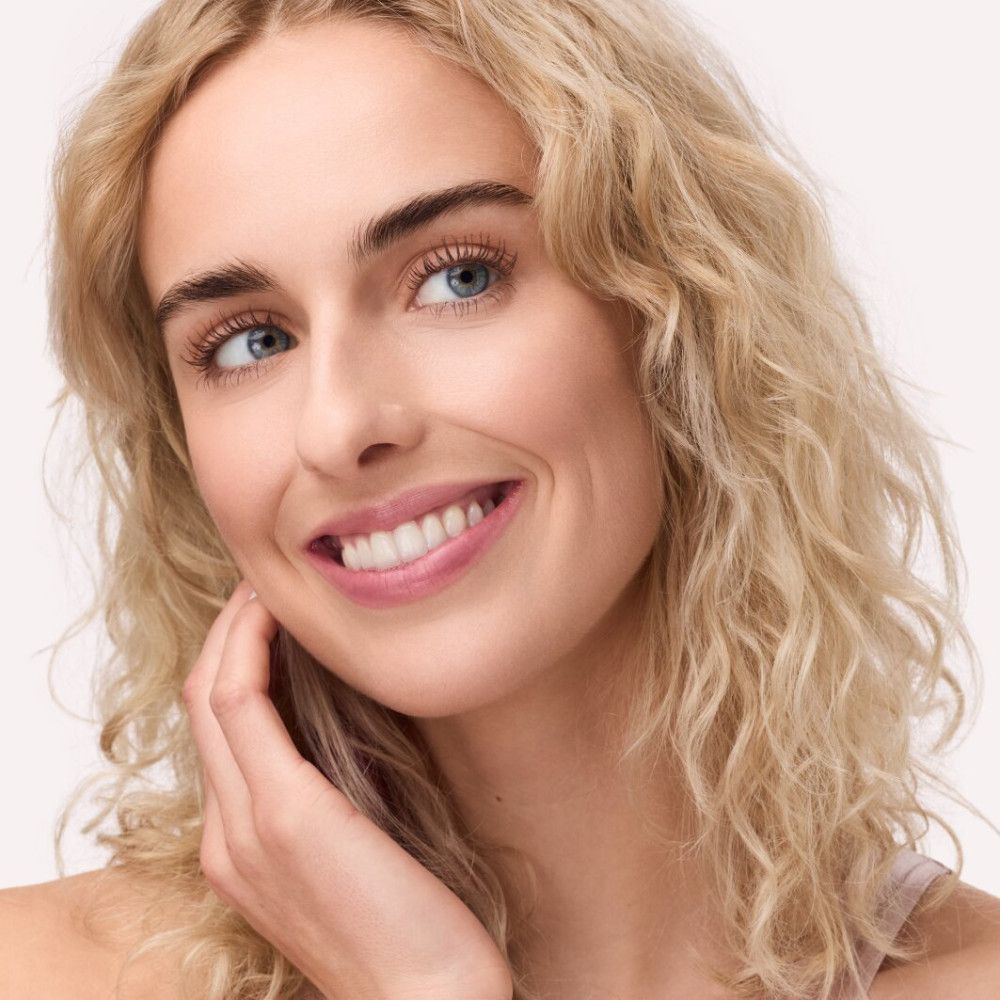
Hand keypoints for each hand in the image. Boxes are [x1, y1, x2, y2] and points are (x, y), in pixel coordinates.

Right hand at [182, 580, 512, 999]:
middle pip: (202, 705)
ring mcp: (245, 827)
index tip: (271, 618)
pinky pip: (241, 704)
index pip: (218, 734)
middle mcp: (227, 836)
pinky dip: (251, 649)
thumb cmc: (409, 928)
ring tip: (269, 587)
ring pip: (212, 695)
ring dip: (236, 629)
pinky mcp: (283, 814)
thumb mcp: (357, 853)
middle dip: (228, 634)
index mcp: (240, 847)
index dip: (235, 664)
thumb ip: (334, 795)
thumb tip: (351, 719)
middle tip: (264, 586)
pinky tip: (280, 616)